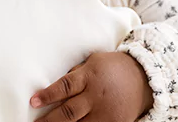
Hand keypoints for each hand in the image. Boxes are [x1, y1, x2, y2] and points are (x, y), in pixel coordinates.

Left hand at [31, 51, 153, 121]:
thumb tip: (54, 86)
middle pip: (69, 112)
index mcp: (90, 76)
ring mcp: (106, 113)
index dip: (48, 94)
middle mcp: (97, 96)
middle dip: (49, 120)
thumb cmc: (112, 67)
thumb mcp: (93, 62)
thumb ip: (75, 73)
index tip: (34, 101)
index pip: (65, 86)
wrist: (144, 79)